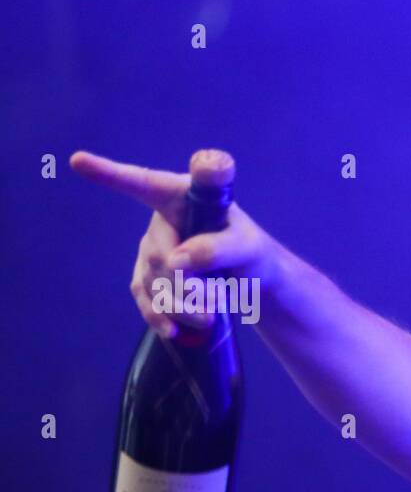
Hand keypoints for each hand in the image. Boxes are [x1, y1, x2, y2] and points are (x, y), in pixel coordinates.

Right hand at [70, 149, 281, 337]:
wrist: (252, 279)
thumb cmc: (251, 252)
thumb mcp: (249, 247)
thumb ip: (218, 249)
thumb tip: (179, 262)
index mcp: (183, 199)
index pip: (145, 184)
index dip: (111, 174)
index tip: (78, 161)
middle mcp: (162, 222)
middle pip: (158, 255)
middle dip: (187, 284)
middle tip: (216, 298)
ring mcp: (153, 250)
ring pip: (152, 283)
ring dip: (183, 306)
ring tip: (211, 315)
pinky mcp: (150, 278)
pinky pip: (145, 299)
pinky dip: (160, 317)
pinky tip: (172, 331)